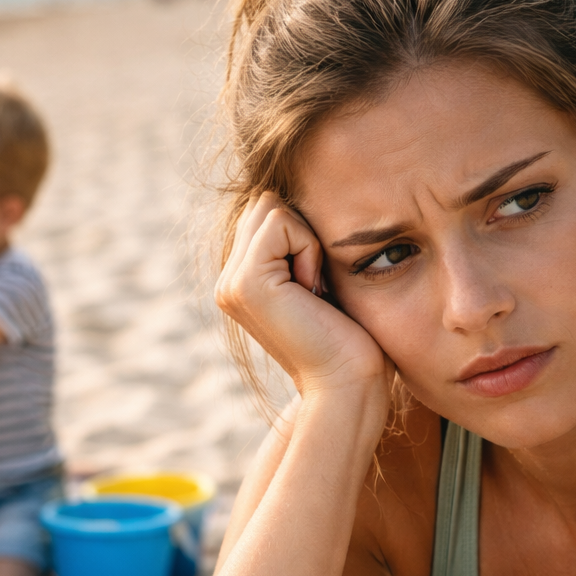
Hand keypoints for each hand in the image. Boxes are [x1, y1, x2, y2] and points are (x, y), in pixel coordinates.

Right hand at [215, 192, 390, 398]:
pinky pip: (282, 224)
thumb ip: (295, 244)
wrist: (346, 382)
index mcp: (241, 278)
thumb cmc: (347, 336)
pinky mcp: (245, 283)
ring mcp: (230, 282)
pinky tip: (311, 291)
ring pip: (272, 207)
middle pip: (266, 203)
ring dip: (306, 241)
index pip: (268, 211)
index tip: (317, 286)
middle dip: (303, 233)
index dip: (304, 234)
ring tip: (312, 290)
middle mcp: (227, 279)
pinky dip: (308, 250)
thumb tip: (295, 193)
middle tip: (315, 287)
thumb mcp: (317, 279)